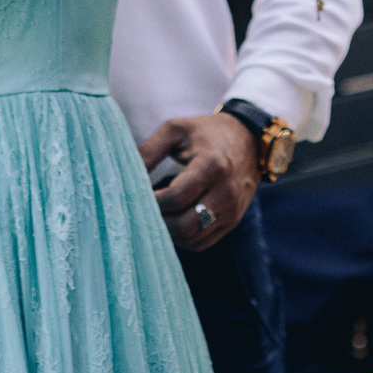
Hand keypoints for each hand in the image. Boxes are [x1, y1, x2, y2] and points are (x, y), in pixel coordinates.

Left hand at [142, 110, 259, 252]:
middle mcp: (226, 192)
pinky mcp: (232, 221)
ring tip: (153, 215)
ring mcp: (232, 210)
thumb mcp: (175, 129)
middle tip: (141, 209)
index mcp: (212, 165)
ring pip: (193, 238)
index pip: (177, 197)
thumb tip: (124, 174)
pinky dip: (182, 238)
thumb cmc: (205, 132)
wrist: (247, 139)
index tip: (135, 195)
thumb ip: (148, 150)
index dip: (152, 201)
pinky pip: (203, 242)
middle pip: (186, 225)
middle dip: (158, 221)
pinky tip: (169, 222)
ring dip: (168, 233)